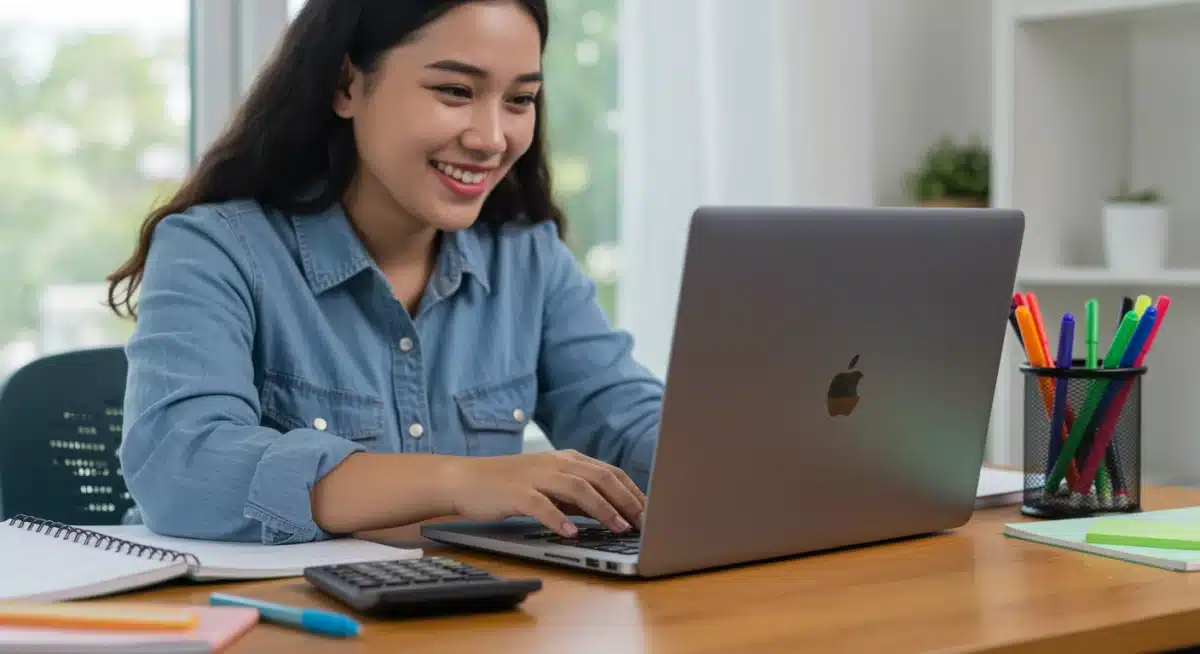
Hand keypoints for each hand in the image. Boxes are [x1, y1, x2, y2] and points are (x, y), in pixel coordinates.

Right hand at [443, 450, 645, 536]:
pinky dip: (558, 518)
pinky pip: (541, 505)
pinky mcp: (516, 493)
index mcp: (567, 459)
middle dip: (626, 500)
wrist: (465, 480)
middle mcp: (555, 463)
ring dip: (602, 509)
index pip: (610, 472)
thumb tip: (613, 510)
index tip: (651, 512)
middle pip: (601, 477)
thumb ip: (578, 494)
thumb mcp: (549, 484)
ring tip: (618, 528)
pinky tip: (570, 533)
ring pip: (577, 488)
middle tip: (644, 522)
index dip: (633, 491)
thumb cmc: (510, 485)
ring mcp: (536, 476)